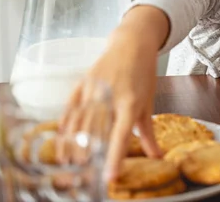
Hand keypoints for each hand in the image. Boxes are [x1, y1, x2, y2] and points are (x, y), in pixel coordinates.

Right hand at [59, 6, 168, 181]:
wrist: (132, 43)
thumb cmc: (143, 73)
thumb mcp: (148, 102)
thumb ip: (149, 133)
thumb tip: (157, 157)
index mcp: (130, 102)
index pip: (121, 135)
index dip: (115, 157)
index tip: (109, 177)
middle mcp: (111, 95)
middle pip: (96, 130)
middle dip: (89, 154)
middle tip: (84, 174)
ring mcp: (94, 88)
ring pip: (79, 120)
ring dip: (73, 143)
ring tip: (70, 162)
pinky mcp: (83, 81)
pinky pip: (70, 106)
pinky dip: (65, 123)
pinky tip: (62, 138)